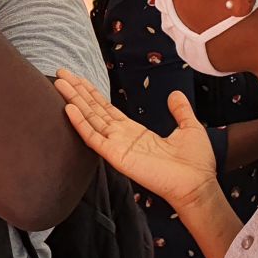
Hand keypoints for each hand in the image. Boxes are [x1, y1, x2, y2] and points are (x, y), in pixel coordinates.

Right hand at [54, 69, 217, 210]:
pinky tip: (69, 109)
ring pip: (90, 119)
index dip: (92, 93)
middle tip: (61, 74)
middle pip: (94, 110)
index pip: (107, 109)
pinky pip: (94, 138)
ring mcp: (116, 146)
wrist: (197, 184)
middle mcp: (121, 137)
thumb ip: (180, 111)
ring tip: (59, 84)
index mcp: (135, 132)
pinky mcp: (115, 156)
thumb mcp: (189, 128)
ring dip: (74, 101)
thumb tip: (174, 94)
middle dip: (77, 91)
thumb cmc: (195, 163)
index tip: (79, 79)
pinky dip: (80, 123)